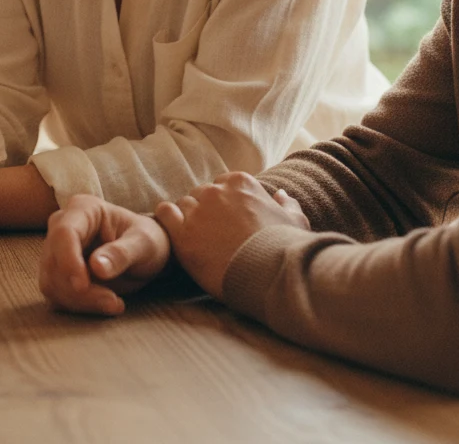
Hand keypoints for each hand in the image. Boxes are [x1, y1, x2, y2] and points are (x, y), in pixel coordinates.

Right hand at [39, 195, 170, 315]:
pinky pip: (57, 296)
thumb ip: (122, 253)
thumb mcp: (144, 243)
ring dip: (81, 301)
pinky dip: (79, 306)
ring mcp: (57, 250)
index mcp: (83, 208)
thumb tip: (96, 267)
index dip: (68, 260)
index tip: (83, 285)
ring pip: (52, 282)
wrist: (146, 256)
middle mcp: (63, 226)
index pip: (64, 232)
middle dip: (79, 289)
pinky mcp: (58, 274)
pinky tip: (106, 304)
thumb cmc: (147, 240)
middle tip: (113, 301)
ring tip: (114, 303)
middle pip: (54, 261)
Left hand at [155, 172, 307, 297]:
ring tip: (198, 242)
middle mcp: (216, 191)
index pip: (220, 186)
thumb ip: (287, 203)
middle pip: (200, 195)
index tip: (226, 224)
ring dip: (186, 220)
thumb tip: (280, 194)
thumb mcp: (295, 221)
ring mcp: (198, 210)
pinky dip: (167, 222)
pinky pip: (164, 214)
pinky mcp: (183, 233)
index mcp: (241, 182)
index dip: (221, 206)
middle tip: (211, 236)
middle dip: (204, 212)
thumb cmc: (286, 249)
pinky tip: (177, 236)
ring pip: (182, 205)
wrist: (272, 276)